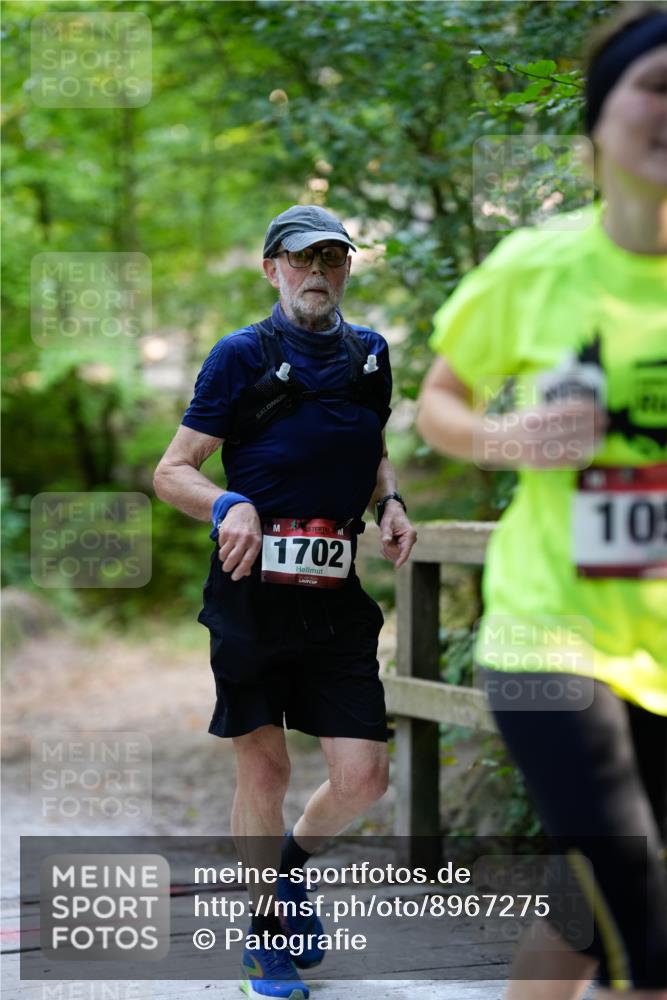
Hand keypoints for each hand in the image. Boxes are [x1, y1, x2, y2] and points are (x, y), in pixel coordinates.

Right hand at [217, 503, 261, 580]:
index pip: (247, 561)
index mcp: (255, 543)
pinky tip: (226, 543)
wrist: (242, 509)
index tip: (235, 577)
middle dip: (228, 567)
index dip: (240, 572)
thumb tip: (245, 573)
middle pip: (233, 559)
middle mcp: (244, 539)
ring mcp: (234, 535)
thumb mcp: (255, 540)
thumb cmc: (251, 529)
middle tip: (227, 569)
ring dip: (224, 559)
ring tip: (226, 557)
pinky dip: (222, 548)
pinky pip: (220, 546)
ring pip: (224, 554)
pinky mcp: (224, 531)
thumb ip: (251, 556)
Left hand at [379, 502, 416, 568]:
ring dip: (388, 550)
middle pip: (398, 553)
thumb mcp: (386, 523)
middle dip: (389, 549)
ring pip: (396, 555)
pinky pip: (395, 555)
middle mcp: (411, 541)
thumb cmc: (391, 517)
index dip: (401, 559)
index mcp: (410, 534)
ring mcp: (408, 545)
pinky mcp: (404, 547)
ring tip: (386, 539)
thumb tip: (385, 542)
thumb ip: (386, 533)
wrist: (393, 513)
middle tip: (384, 538)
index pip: (406, 550)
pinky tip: (385, 544)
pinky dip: (388, 551)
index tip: (397, 566)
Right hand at [478, 399, 606, 468]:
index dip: (587, 409)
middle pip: (573, 427)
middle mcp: (538, 433)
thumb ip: (552, 411)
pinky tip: (587, 453)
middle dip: (593, 423)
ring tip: (601, 436)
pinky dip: (577, 457)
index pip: (569, 410)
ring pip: (570, 444)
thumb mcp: (531, 411)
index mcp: (536, 416)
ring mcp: (538, 450)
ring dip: (589, 440)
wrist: (492, 442)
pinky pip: (562, 461)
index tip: (599, 406)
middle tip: (606, 420)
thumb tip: (580, 409)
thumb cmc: (515, 423)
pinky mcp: (538, 464)